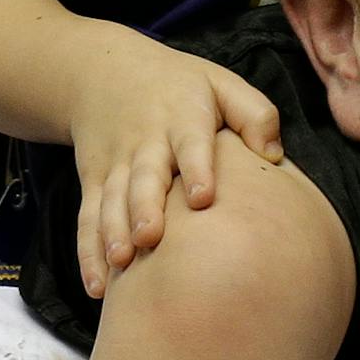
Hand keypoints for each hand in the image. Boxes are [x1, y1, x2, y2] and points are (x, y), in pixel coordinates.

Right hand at [68, 31, 281, 297]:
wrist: (105, 73)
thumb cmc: (181, 87)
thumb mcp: (221, 84)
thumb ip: (254, 114)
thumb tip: (272, 155)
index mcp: (182, 117)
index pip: (191, 143)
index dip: (196, 169)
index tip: (203, 198)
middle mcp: (145, 142)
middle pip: (143, 177)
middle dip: (144, 207)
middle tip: (149, 238)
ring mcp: (115, 165)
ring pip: (111, 201)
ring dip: (112, 232)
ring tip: (121, 262)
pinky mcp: (93, 183)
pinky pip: (87, 219)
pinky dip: (88, 253)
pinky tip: (98, 286)